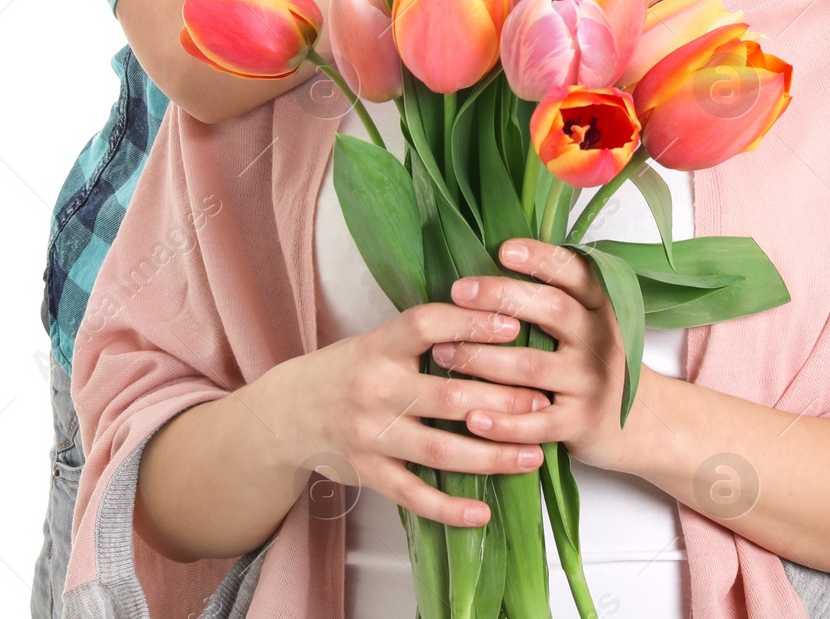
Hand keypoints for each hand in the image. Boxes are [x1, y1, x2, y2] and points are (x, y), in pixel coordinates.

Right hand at [263, 300, 548, 527]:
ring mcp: (371, 435)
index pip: (426, 326)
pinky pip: (413, 495)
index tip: (514, 325)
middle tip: (544, 401)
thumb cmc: (347, 370)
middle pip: (448, 394)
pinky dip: (449, 507)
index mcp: (379, 345)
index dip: (470, 323)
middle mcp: (374, 388)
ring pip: (440, 449)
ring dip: (492, 454)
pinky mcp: (368, 474)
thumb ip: (425, 335)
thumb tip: (495, 318)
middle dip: (502, 399)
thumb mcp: (376, 339)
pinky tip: (483, 511)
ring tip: (534, 454)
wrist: (285, 414)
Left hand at [433, 238, 645, 473]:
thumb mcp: (590, 323)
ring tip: (442, 352)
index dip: (541, 258)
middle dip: (501, 297)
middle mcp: (601, 338)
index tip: (503, 249)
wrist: (642, 426)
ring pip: (532, 365)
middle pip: (552, 309)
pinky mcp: (581, 423)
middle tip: (458, 292)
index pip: (575, 272)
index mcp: (601, 306)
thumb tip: (487, 264)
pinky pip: (536, 423)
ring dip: (482, 359)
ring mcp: (592, 382)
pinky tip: (471, 417)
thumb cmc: (595, 363)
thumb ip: (554, 298)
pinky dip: (502, 422)